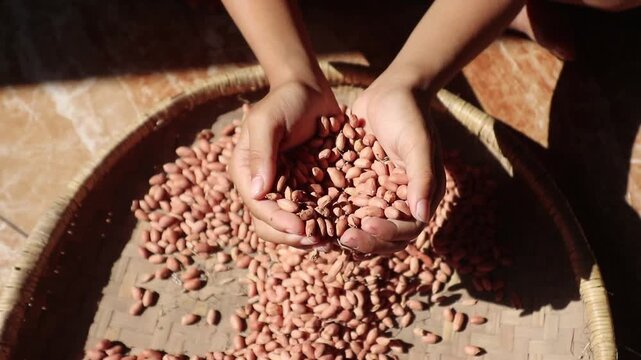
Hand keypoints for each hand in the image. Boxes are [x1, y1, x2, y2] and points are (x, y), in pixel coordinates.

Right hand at [230, 78, 340, 247]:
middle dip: (293, 236)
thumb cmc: (286, 101)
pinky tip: (344, 226)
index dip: (278, 221)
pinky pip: (315, 212)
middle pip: (271, 224)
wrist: (312, 91)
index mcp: (247, 173)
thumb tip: (258, 193)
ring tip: (332, 240)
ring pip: (293, 225)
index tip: (300, 227)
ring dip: (310, 235)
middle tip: (319, 241)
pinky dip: (327, 222)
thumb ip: (261, 153)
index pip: (258, 207)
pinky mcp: (309, 189)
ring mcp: (288, 190)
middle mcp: (264, 186)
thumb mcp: (268, 121)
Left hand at [339, 69, 445, 253]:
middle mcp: (400, 202)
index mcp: (421, 197)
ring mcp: (377, 196)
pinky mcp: (358, 188)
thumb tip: (423, 216)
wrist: (391, 91)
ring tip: (327, 235)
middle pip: (384, 237)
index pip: (407, 229)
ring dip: (347, 234)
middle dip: (365, 241)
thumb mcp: (418, 143)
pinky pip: (345, 208)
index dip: (388, 234)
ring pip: (363, 227)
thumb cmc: (410, 114)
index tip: (366, 227)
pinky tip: (313, 217)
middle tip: (342, 239)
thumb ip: (422, 178)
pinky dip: (333, 216)